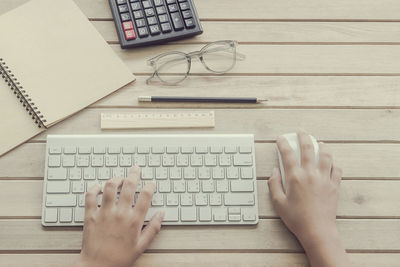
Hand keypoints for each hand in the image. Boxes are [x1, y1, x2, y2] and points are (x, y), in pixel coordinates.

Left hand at [74, 166, 163, 266]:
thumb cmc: (119, 258)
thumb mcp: (142, 246)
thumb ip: (153, 228)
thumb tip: (161, 214)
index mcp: (134, 221)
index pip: (145, 196)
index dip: (150, 186)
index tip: (151, 183)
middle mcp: (120, 214)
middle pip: (129, 186)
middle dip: (134, 174)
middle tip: (136, 169)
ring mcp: (104, 213)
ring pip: (110, 187)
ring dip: (116, 179)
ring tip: (120, 178)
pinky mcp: (90, 215)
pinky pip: (90, 196)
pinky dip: (94, 188)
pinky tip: (99, 187)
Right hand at [268, 131, 350, 266]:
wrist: (317, 230)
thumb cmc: (296, 218)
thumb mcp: (278, 202)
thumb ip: (274, 184)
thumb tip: (274, 171)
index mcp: (295, 177)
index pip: (287, 154)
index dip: (283, 143)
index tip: (280, 138)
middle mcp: (310, 174)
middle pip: (308, 148)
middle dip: (303, 136)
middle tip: (301, 131)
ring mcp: (324, 178)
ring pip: (326, 155)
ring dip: (322, 146)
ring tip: (319, 142)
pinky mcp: (334, 185)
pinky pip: (337, 169)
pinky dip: (334, 162)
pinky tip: (331, 161)